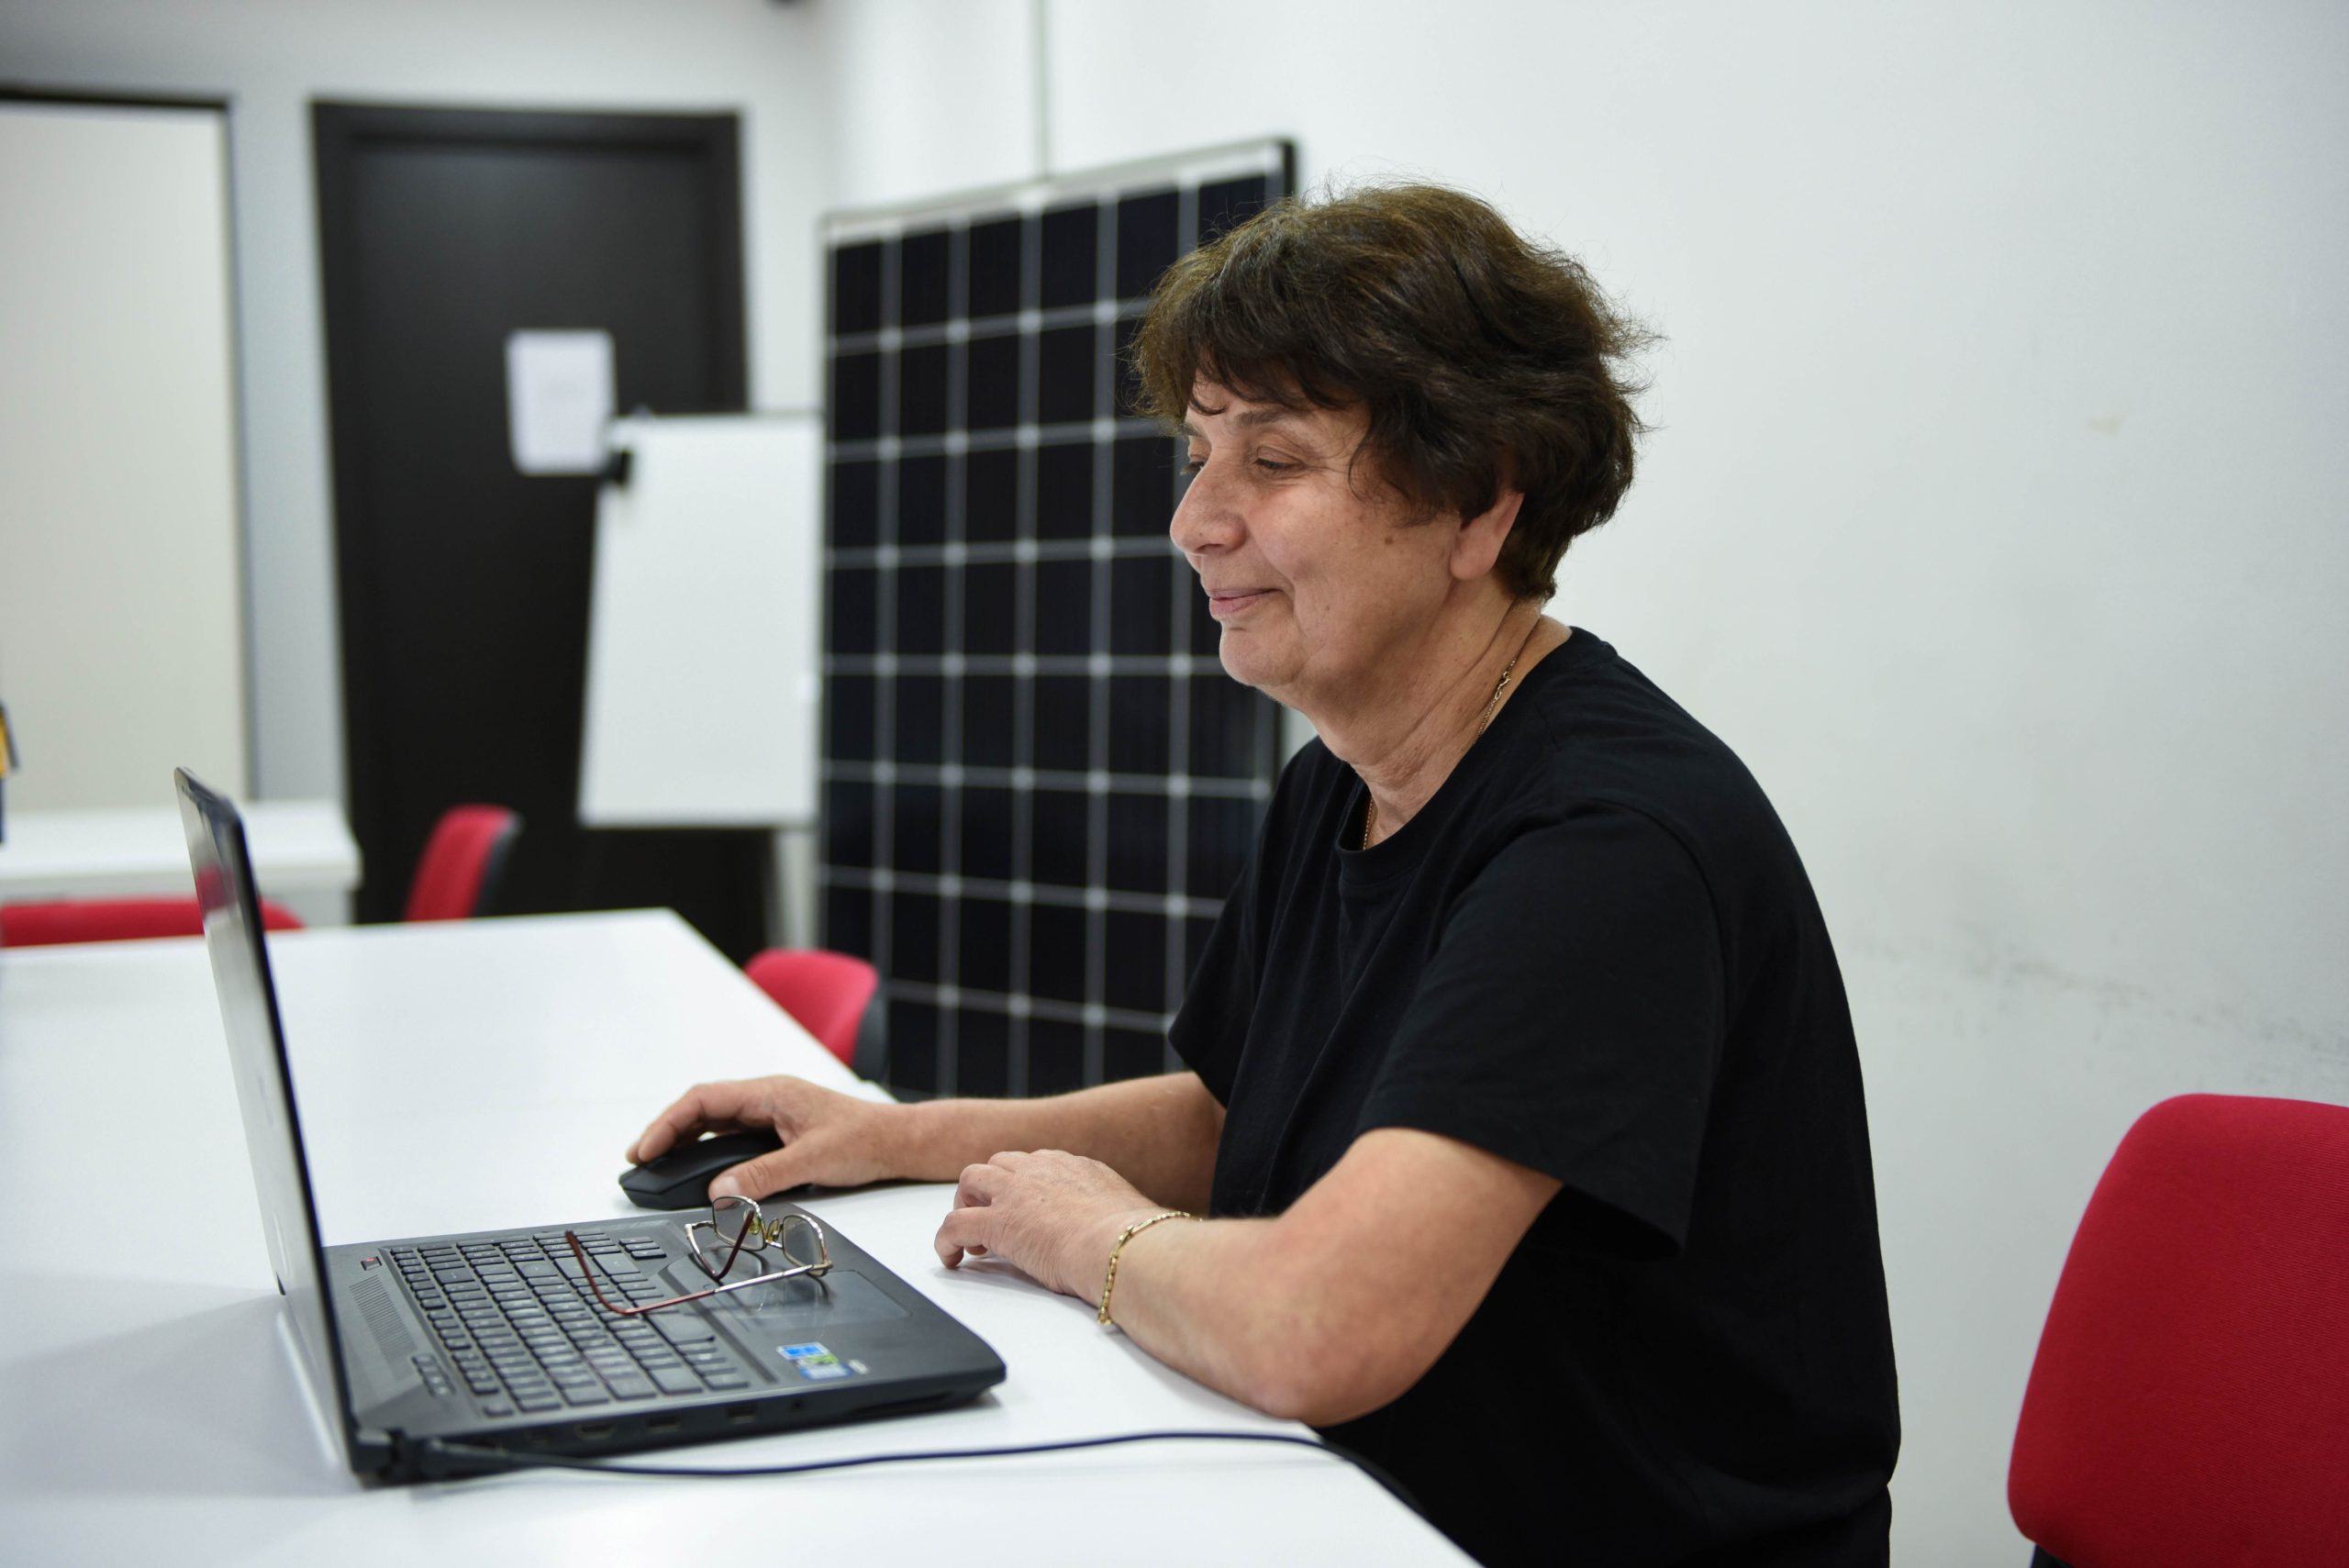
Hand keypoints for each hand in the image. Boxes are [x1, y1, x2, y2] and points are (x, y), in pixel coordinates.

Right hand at [627, 1075, 903, 1200]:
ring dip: (684, 1140)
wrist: (898, 1142)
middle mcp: (766, 1099)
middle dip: (667, 1132)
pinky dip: (707, 1150)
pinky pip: (731, 1136)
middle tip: (639, 1160)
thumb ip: (764, 1175)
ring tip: (657, 1164)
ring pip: (715, 1122)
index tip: (646, 1149)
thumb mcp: (813, 1159)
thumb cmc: (865, 1139)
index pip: (703, 1101)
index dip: (668, 1124)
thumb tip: (719, 1191)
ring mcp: (771, 1114)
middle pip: (702, 1109)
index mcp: (770, 1093)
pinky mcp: (778, 1132)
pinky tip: (696, 1167)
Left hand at [933, 1149, 1164, 1300]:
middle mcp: (1041, 1169)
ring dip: (966, 1204)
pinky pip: (953, 1224)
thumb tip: (1124, 1231)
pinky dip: (945, 1240)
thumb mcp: (1126, 1214)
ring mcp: (1014, 1193)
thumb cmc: (1133, 1239)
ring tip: (970, 1236)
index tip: (1026, 1206)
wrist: (1122, 1246)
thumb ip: (1113, 1215)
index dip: (1025, 1186)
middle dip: (991, 1188)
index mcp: (1074, 1166)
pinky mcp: (995, 1222)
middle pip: (1000, 1164)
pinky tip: (949, 1258)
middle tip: (992, 1217)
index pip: (1037, 1164)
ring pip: (971, 1180)